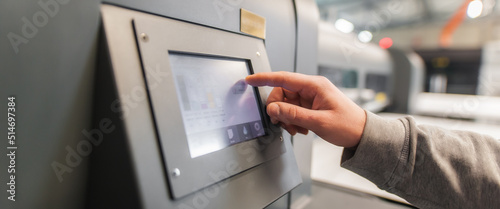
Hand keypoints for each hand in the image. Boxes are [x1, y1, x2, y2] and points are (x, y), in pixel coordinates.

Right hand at [246, 71, 365, 147]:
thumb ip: (293, 114)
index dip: (264, 79)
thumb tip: (273, 109)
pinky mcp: (310, 106)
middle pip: (282, 93)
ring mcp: (310, 98)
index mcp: (315, 85)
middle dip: (278, 109)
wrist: (361, 134)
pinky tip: (301, 129)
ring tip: (296, 129)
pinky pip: (292, 110)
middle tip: (282, 123)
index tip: (250, 80)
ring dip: (286, 118)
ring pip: (286, 104)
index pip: (283, 78)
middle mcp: (311, 89)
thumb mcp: (318, 122)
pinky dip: (292, 120)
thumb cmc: (348, 125)